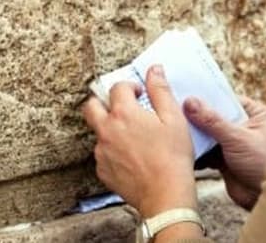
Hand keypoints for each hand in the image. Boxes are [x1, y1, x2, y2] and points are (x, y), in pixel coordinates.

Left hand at [82, 65, 197, 219]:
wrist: (165, 194)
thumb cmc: (172, 157)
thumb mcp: (174, 118)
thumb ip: (160, 91)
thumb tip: (154, 70)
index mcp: (124, 114)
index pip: (117, 87)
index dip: (129, 86)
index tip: (140, 93)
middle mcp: (107, 130)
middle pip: (91, 106)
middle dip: (103, 101)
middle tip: (121, 106)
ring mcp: (102, 152)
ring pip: (99, 132)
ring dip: (111, 128)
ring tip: (135, 136)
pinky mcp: (103, 170)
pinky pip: (104, 153)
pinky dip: (115, 150)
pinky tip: (134, 156)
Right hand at [183, 96, 265, 209]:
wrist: (264, 197)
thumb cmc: (264, 163)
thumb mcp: (237, 137)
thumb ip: (213, 121)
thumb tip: (191, 102)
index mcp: (255, 113)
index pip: (226, 99)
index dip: (207, 97)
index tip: (185, 93)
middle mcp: (244, 125)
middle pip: (214, 117)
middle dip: (197, 118)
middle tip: (174, 112)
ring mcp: (233, 143)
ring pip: (208, 135)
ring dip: (195, 136)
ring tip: (174, 130)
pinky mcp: (224, 159)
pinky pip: (205, 151)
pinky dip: (196, 152)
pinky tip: (181, 149)